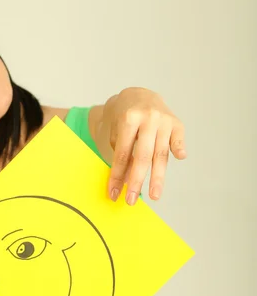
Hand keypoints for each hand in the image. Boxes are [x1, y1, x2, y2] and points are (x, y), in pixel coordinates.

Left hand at [105, 87, 186, 204]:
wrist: (139, 95)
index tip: (114, 194)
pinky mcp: (176, 123)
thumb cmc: (123, 119)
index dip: (117, 176)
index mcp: (128, 119)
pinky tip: (180, 158)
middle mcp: (148, 118)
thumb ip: (122, 154)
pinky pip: (178, 138)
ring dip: (158, 177)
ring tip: (155, 195)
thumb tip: (126, 182)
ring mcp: (164, 120)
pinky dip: (179, 148)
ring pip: (161, 153)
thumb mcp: (115, 131)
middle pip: (143, 156)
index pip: (123, 154)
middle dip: (137, 181)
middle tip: (131, 200)